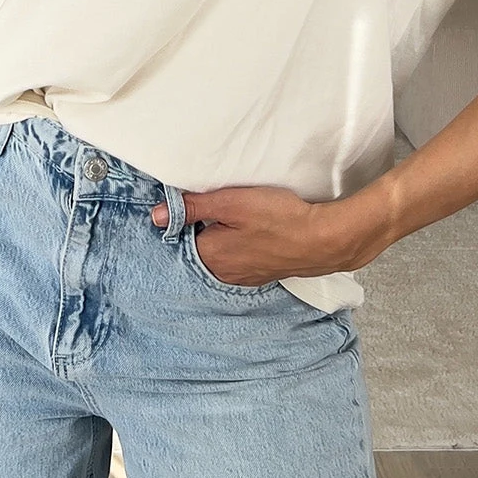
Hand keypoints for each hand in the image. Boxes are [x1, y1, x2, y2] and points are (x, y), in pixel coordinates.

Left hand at [150, 184, 353, 285]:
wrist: (320, 239)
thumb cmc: (277, 219)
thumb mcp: (230, 203)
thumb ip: (192, 207)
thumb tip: (157, 215)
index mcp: (209, 256)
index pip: (181, 236)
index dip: (186, 215)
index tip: (197, 200)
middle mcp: (222, 273)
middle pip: (200, 245)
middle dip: (204, 227)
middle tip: (222, 205)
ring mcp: (243, 277)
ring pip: (220, 252)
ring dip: (223, 235)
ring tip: (240, 216)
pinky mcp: (260, 273)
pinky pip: (239, 258)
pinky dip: (240, 244)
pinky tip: (253, 231)